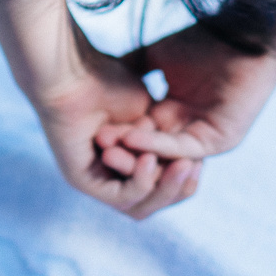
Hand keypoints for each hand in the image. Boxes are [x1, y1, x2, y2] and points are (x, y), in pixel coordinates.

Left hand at [31, 28, 201, 219]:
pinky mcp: (82, 181)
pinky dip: (140, 181)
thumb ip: (167, 139)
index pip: (161, 186)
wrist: (74, 70)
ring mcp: (95, 180)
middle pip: (153, 201)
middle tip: (193, 166)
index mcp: (124, 162)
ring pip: (140, 206)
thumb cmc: (108, 80)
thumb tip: (193, 158)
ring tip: (180, 164)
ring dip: (164, 187)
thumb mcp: (151, 113)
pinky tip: (149, 160)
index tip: (201, 159)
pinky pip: (121, 197)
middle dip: (178, 188)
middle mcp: (107, 176)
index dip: (184, 178)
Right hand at [105, 21, 275, 162]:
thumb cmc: (202, 39)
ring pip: (163, 159)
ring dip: (134, 156)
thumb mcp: (153, 56)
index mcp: (172, 119)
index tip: (82, 135)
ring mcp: (204, 140)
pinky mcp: (220, 141)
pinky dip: (156, 145)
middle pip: (147, 155)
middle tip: (90, 152)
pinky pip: (182, 148)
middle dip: (118, 156)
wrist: (242, 31)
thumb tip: (96, 70)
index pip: (137, 137)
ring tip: (106, 149)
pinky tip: (132, 137)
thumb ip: (130, 68)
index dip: (112, 138)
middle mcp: (187, 134)